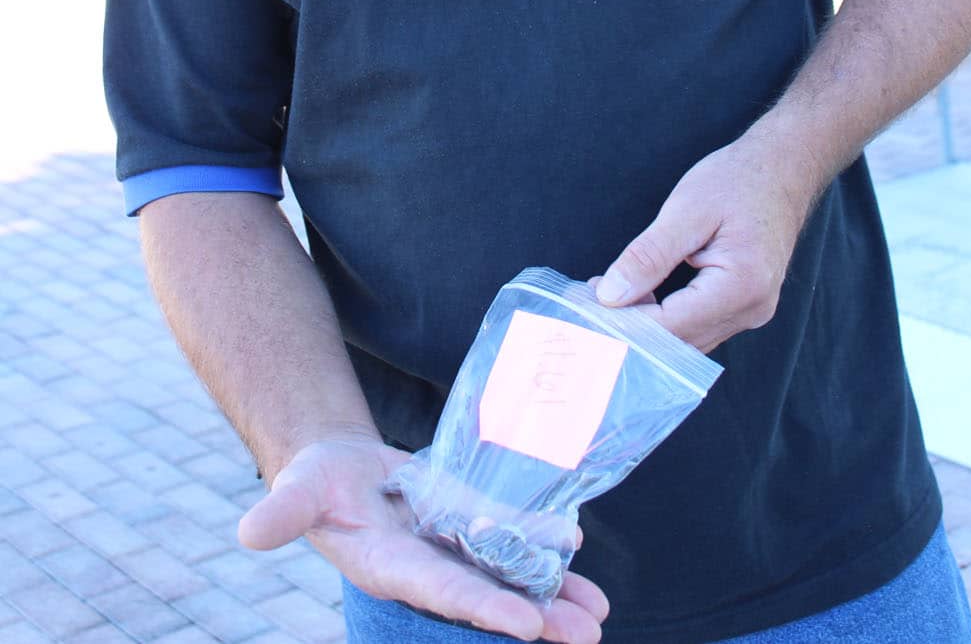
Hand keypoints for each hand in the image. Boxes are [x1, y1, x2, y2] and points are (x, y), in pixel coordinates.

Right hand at [238, 437, 608, 642]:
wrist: (337, 468)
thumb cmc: (313, 480)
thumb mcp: (298, 488)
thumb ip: (282, 512)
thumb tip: (248, 533)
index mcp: (388, 567)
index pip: (442, 593)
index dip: (484, 608)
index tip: (527, 626)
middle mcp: (426, 568)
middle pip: (487, 596)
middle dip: (536, 617)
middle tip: (587, 634)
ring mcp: (449, 549)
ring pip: (505, 575)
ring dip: (552, 595)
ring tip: (599, 613)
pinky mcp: (462, 524)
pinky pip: (506, 539)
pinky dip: (540, 550)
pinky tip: (576, 556)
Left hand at [594, 134, 816, 352]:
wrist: (782, 169)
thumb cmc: (737, 180)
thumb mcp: (686, 210)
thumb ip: (648, 256)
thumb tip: (610, 295)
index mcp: (741, 286)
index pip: (671, 326)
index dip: (626, 322)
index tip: (587, 307)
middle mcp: (752, 310)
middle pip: (679, 342)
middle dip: (633, 326)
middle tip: (589, 300)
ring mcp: (752, 312)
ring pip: (688, 341)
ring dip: (648, 325)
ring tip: (609, 294)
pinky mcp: (746, 306)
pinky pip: (700, 327)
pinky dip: (667, 318)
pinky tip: (640, 296)